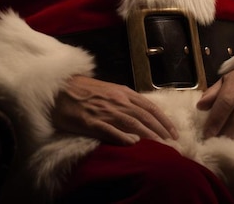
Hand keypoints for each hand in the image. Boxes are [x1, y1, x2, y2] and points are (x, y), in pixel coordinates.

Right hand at [51, 75, 178, 144]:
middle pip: (144, 116)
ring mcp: (104, 111)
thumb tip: (141, 112)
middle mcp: (117, 100)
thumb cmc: (84, 89)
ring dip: (148, 135)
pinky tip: (132, 144)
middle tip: (173, 142)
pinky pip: (109, 130)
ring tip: (160, 146)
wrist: (60, 88)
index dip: (163, 119)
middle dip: (161, 129)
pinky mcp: (91, 122)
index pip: (149, 106)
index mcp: (122, 92)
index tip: (173, 131)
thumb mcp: (109, 90)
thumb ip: (125, 100)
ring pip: (132, 123)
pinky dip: (122, 137)